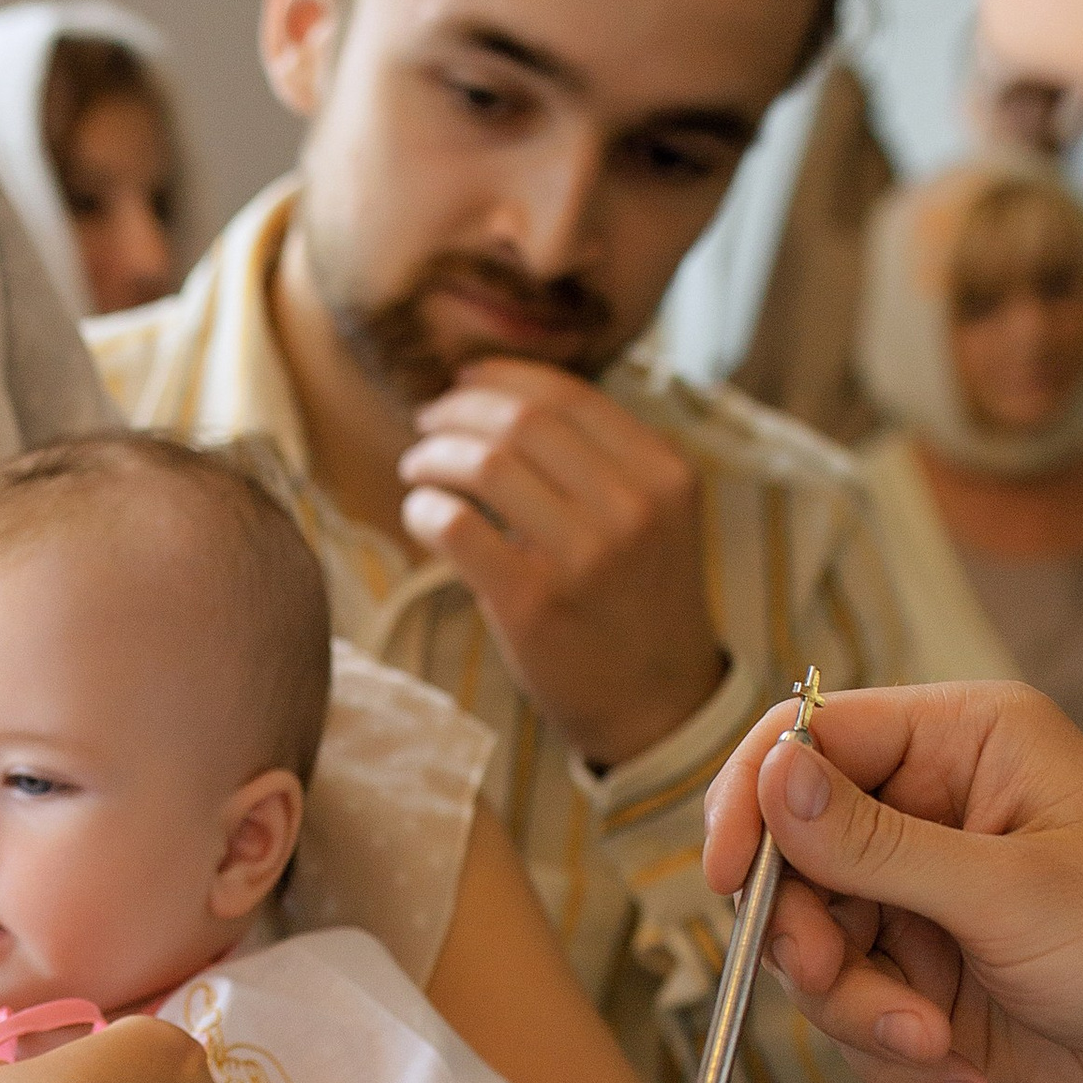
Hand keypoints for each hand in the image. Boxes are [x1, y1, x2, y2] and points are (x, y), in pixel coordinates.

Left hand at [398, 360, 725, 765]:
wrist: (656, 704)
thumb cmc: (636, 602)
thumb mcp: (652, 517)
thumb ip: (599, 460)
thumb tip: (499, 399)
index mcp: (664, 473)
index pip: (567, 395)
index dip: (501, 378)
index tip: (463, 383)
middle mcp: (633, 508)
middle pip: (521, 421)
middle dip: (458, 411)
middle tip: (428, 424)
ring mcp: (586, 557)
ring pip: (485, 465)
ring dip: (434, 456)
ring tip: (418, 468)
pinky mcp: (534, 603)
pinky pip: (457, 526)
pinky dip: (424, 509)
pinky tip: (420, 514)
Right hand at [701, 681, 1082, 1082]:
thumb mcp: (1012, 891)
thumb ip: (877, 843)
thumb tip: (772, 778)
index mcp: (963, 744)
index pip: (811, 739)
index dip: (755, 802)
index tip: (729, 879)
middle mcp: (929, 813)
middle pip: (793, 859)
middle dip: (812, 941)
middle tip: (836, 982)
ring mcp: (920, 903)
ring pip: (812, 952)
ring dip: (861, 1017)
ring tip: (933, 1048)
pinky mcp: (920, 983)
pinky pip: (850, 1019)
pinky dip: (892, 1061)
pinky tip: (962, 1079)